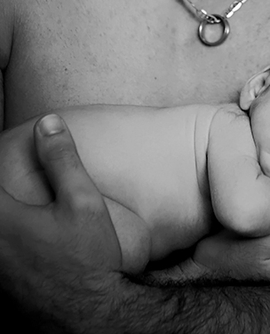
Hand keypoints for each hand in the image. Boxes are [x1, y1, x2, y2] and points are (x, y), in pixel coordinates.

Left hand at [0, 115, 121, 318]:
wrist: (92, 317)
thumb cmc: (90, 260)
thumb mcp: (83, 201)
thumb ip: (62, 159)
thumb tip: (48, 123)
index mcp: (3, 221)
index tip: (0, 154)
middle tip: (11, 192)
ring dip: (1, 217)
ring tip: (15, 212)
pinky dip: (3, 242)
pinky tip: (18, 241)